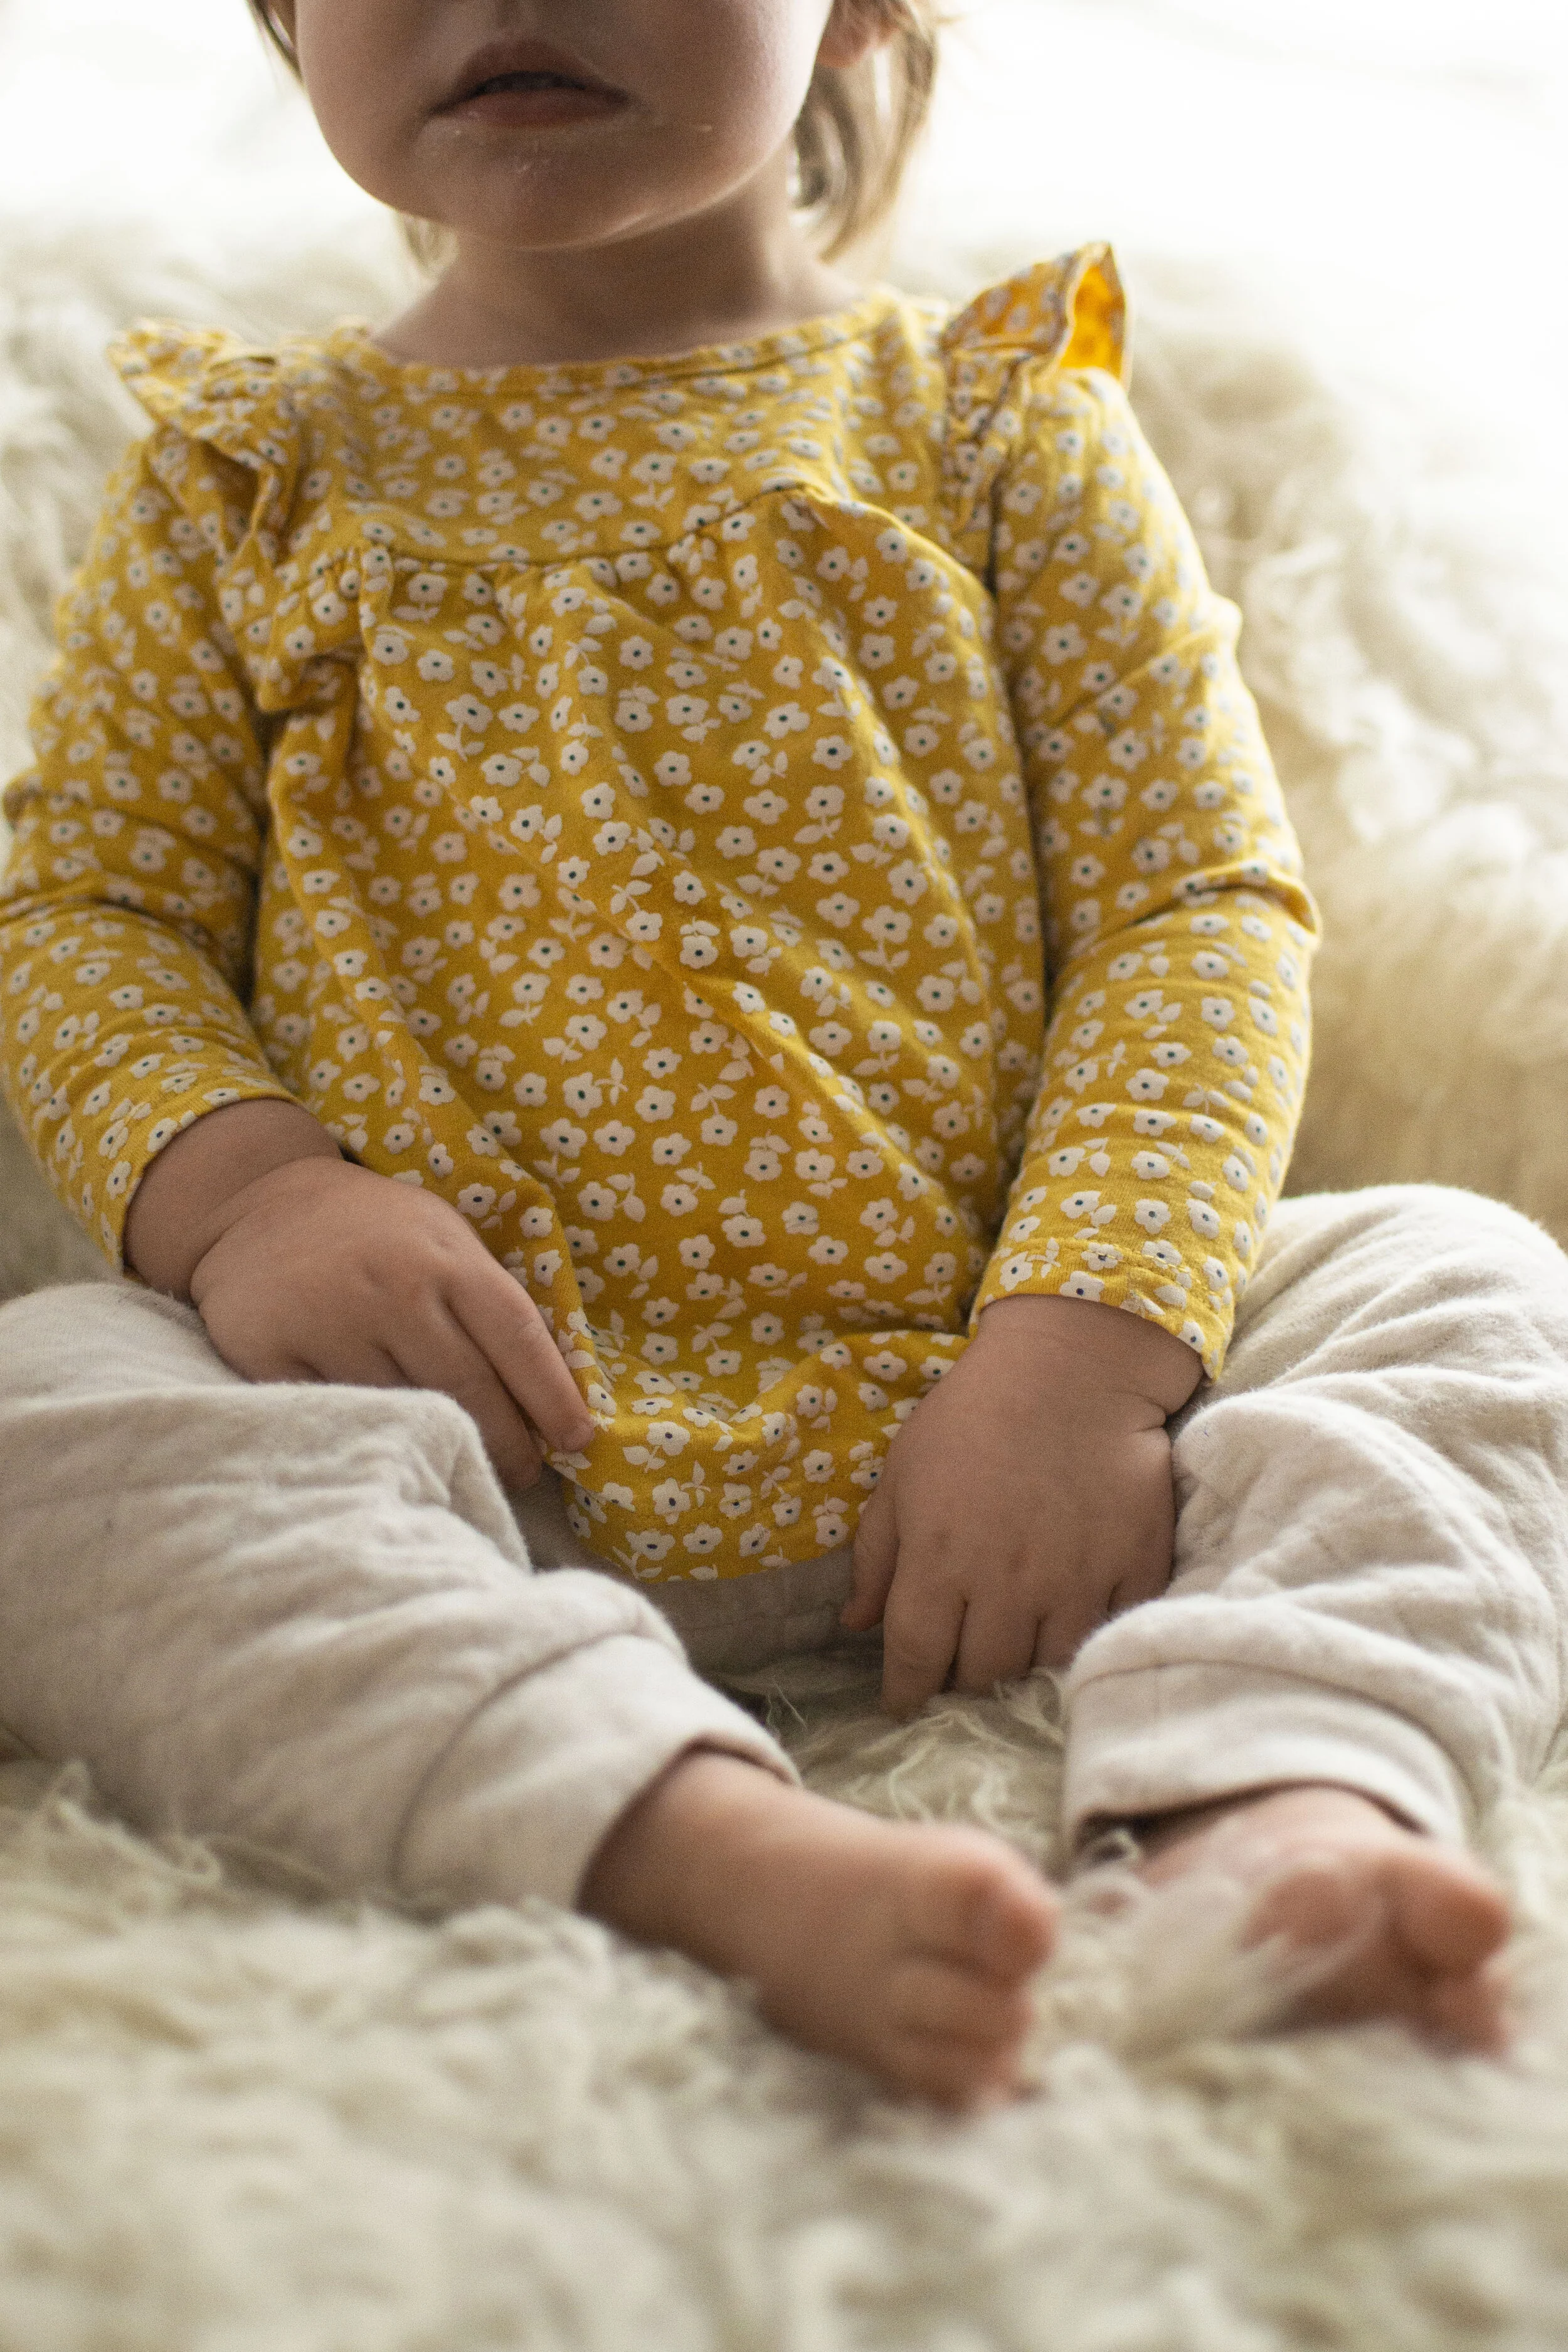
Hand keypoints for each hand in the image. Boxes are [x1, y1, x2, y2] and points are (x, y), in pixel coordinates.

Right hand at [186, 1154, 594, 1490]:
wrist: (259, 1201)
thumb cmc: (377, 1232)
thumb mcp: (443, 1239)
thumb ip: (489, 1300)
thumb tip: (552, 1388)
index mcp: (448, 1259)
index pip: (519, 1339)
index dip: (553, 1399)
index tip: (578, 1441)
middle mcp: (395, 1290)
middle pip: (470, 1390)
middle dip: (509, 1443)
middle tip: (526, 1474)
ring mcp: (331, 1322)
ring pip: (407, 1411)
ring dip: (444, 1448)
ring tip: (466, 1466)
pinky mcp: (271, 1352)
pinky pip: (337, 1417)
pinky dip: (370, 1439)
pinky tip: (392, 1453)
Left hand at [840, 1296, 1201, 1714]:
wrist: (1073, 1367)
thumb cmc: (972, 1415)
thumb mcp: (902, 1474)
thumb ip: (877, 1555)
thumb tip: (855, 1624)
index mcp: (940, 1562)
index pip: (915, 1659)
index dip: (905, 1693)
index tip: (903, 1703)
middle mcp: (1007, 1584)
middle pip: (981, 1677)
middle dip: (962, 1684)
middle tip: (960, 1672)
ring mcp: (1076, 1582)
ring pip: (1044, 1668)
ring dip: (1022, 1671)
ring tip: (1012, 1657)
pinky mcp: (1133, 1568)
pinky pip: (1108, 1635)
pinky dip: (1086, 1643)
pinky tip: (1069, 1631)